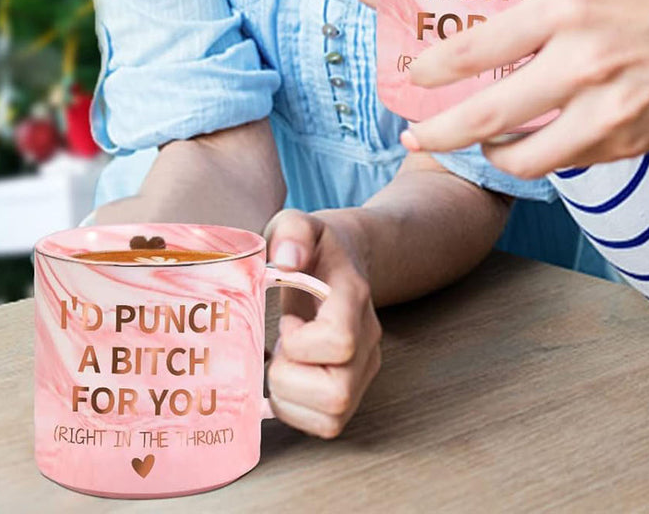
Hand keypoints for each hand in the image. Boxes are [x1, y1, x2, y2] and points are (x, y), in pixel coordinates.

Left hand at [265, 209, 381, 438]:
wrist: (344, 259)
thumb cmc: (313, 248)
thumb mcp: (297, 224)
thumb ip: (292, 231)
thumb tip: (287, 259)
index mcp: (354, 297)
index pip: (339, 340)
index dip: (299, 341)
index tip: (286, 319)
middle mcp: (368, 338)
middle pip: (338, 392)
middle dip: (290, 378)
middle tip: (279, 348)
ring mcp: (364, 367)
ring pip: (333, 416)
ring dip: (291, 398)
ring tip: (283, 363)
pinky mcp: (354, 388)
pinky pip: (327, 425)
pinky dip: (296, 411)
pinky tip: (288, 378)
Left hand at [400, 0, 648, 189]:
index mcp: (573, 8)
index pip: (481, 46)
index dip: (435, 66)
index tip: (412, 73)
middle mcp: (584, 66)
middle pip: (490, 113)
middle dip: (439, 132)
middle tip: (412, 136)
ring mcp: (605, 112)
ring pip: (524, 154)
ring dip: (485, 153)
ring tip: (467, 142)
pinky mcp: (623, 143)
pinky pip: (563, 162)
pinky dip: (534, 158)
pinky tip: (521, 144)